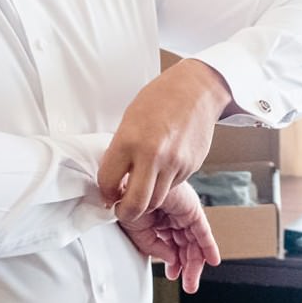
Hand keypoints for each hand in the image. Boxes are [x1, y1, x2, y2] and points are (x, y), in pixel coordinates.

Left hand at [98, 59, 231, 219]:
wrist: (196, 90)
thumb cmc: (160, 99)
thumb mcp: (129, 120)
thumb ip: (120, 150)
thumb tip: (113, 178)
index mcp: (130, 141)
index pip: (108, 183)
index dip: (105, 193)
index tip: (107, 194)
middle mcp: (153, 155)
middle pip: (136, 204)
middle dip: (126, 212)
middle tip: (122, 209)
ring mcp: (175, 163)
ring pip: (156, 200)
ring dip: (146, 201)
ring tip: (141, 190)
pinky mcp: (190, 167)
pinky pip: (172, 186)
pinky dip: (164, 185)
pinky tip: (161, 170)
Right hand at [117, 181, 221, 293]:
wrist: (133, 187)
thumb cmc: (128, 201)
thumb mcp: (138, 232)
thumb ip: (154, 247)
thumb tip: (169, 258)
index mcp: (157, 220)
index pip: (169, 243)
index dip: (172, 260)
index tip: (172, 274)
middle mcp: (171, 217)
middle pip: (184, 245)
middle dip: (185, 266)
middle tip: (187, 284)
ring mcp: (183, 214)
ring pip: (193, 242)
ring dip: (194, 263)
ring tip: (191, 282)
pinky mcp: (192, 211)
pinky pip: (203, 232)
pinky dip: (209, 247)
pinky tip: (212, 260)